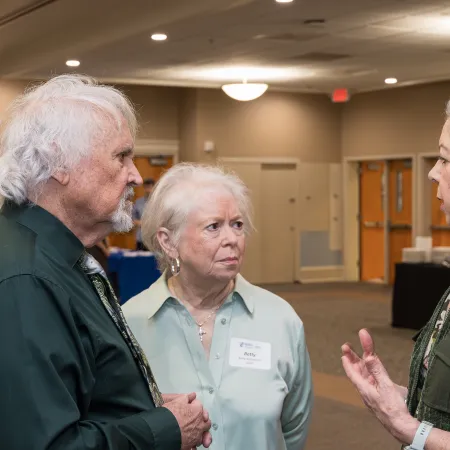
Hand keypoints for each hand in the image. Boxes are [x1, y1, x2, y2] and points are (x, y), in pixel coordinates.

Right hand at [162, 393, 211, 448]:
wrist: (164, 431)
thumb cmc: (170, 416)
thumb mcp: (176, 401)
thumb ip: (186, 397)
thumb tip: (192, 395)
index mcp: (197, 410)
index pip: (199, 405)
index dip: (194, 405)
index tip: (189, 406)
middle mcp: (200, 423)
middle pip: (206, 421)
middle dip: (202, 420)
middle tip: (195, 419)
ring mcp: (197, 435)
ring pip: (204, 434)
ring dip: (201, 433)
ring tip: (194, 432)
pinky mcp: (191, 444)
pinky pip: (196, 444)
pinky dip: (194, 443)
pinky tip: (191, 443)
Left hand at [341, 329, 418, 443]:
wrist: (402, 427)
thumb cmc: (393, 408)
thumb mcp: (386, 386)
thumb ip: (377, 370)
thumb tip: (367, 356)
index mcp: (364, 388)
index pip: (352, 371)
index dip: (348, 360)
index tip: (344, 350)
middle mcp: (365, 391)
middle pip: (357, 372)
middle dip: (353, 359)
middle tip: (347, 347)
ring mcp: (372, 395)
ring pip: (364, 377)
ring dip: (360, 365)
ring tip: (357, 355)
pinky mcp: (379, 398)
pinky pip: (371, 383)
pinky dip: (370, 374)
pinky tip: (371, 373)